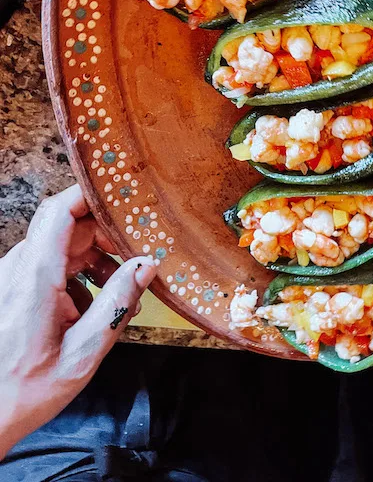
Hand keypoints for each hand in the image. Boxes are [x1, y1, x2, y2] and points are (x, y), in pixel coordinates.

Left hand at [0, 185, 156, 458]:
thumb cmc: (25, 391)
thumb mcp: (82, 354)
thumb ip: (116, 305)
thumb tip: (146, 265)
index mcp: (35, 277)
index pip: (60, 211)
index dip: (91, 193)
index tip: (123, 193)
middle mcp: (20, 268)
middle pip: (67, 224)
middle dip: (106, 232)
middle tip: (137, 251)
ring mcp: (15, 276)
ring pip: (61, 244)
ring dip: (95, 255)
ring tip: (119, 286)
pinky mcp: (16, 288)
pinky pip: (52, 264)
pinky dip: (78, 273)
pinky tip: (93, 304)